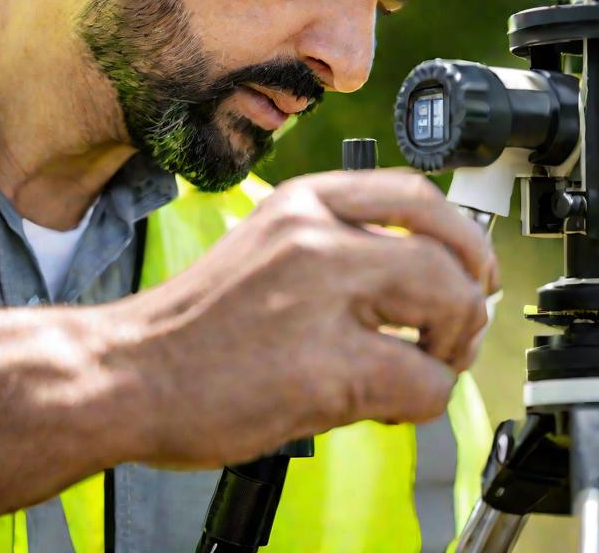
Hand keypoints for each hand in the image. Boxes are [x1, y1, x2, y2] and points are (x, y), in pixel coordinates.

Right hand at [101, 168, 497, 467]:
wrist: (126, 371)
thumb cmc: (197, 323)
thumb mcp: (268, 246)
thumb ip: (338, 244)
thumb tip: (423, 271)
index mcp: (304, 202)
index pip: (416, 192)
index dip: (461, 234)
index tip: (472, 267)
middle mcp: (316, 235)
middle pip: (447, 252)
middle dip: (469, 300)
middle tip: (454, 334)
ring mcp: (319, 297)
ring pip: (448, 306)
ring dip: (450, 349)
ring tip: (416, 369)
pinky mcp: (323, 367)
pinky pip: (421, 382)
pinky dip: (419, 401)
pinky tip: (382, 405)